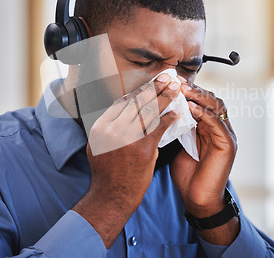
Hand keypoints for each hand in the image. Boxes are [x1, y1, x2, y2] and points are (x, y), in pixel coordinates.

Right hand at [73, 73, 179, 247]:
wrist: (112, 195)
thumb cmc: (106, 173)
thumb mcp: (96, 146)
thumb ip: (105, 128)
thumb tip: (117, 110)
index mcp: (101, 126)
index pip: (122, 102)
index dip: (138, 91)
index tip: (149, 85)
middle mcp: (113, 129)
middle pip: (137, 101)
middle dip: (154, 87)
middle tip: (166, 77)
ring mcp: (128, 137)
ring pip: (149, 111)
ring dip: (165, 97)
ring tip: (175, 88)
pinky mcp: (143, 148)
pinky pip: (159, 127)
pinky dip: (169, 118)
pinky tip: (177, 113)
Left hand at [171, 77, 236, 217]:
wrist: (197, 199)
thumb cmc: (187, 174)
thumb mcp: (179, 143)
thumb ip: (178, 126)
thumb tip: (164, 108)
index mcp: (208, 126)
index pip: (200, 101)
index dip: (187, 90)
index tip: (170, 82)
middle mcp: (219, 128)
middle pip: (210, 100)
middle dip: (193, 89)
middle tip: (176, 80)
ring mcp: (226, 135)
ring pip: (216, 107)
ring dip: (199, 97)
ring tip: (183, 89)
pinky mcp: (228, 145)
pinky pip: (218, 124)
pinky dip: (205, 114)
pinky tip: (192, 107)